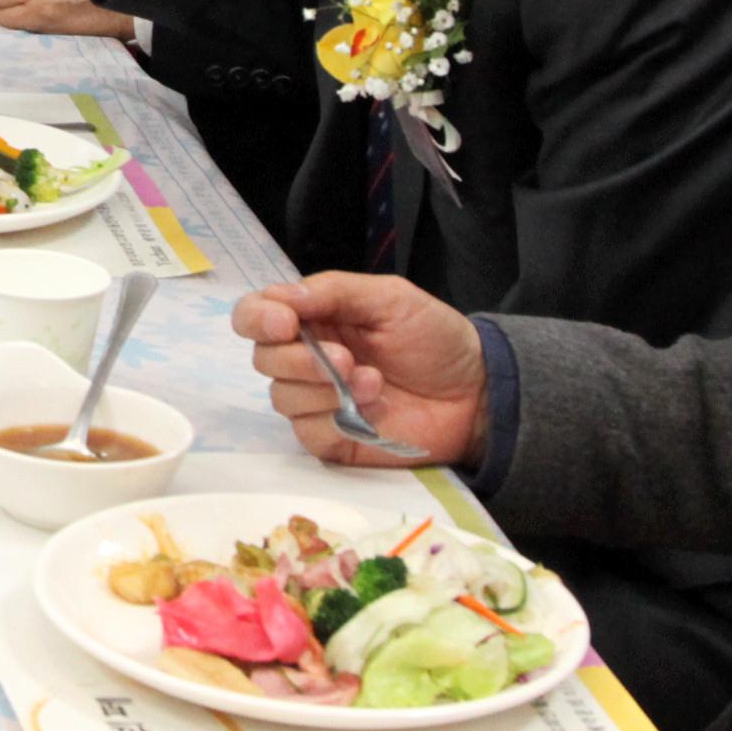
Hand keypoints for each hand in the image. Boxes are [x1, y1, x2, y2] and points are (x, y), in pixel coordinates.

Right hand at [241, 272, 490, 466]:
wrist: (475, 392)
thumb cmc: (435, 338)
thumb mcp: (389, 298)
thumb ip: (333, 291)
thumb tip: (280, 295)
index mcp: (314, 318)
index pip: (256, 315)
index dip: (258, 318)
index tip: (285, 323)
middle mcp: (306, 358)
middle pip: (263, 358)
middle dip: (297, 359)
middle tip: (345, 360)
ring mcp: (316, 401)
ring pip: (282, 396)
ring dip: (324, 389)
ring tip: (373, 382)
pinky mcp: (331, 439)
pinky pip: (306, 432)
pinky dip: (333, 420)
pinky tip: (371, 410)